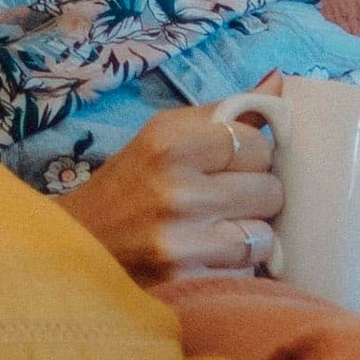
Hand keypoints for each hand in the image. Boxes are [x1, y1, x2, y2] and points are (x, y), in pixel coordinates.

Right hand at [53, 99, 284, 285]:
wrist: (78, 248)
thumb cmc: (128, 188)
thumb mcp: (164, 137)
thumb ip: (224, 113)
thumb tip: (281, 82)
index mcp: (169, 138)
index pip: (258, 141)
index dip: (254, 157)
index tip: (234, 166)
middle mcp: (175, 183)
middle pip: (270, 187)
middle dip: (257, 196)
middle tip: (228, 202)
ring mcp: (180, 235)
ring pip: (264, 232)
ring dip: (250, 235)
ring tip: (220, 233)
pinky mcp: (184, 276)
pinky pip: (246, 267)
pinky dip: (237, 266)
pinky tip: (211, 259)